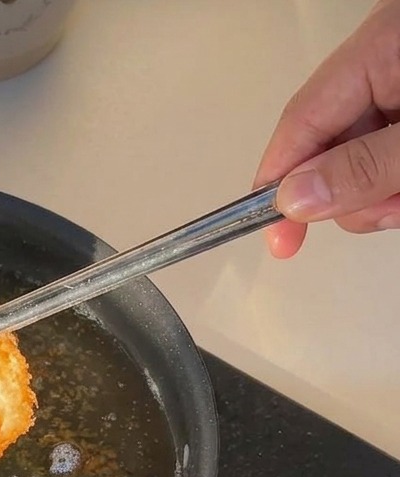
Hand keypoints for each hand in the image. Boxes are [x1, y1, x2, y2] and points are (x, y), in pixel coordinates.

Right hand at [254, 0, 399, 257]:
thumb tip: (295, 199)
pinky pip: (387, 161)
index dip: (278, 183)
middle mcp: (385, 68)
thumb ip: (366, 165)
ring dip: (382, 196)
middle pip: (329, 150)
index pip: (301, 123)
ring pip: (361, 163)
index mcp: (379, 50)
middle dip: (351, 196)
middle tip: (392, 208)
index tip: (277, 238)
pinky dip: (397, 185)